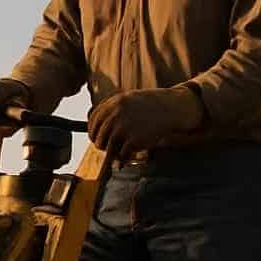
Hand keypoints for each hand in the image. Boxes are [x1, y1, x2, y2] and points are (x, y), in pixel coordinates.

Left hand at [88, 87, 205, 154]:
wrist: (171, 107)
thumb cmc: (148, 106)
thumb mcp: (128, 100)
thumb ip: (111, 109)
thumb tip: (90, 121)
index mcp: (113, 103)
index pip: (93, 122)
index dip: (93, 132)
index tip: (95, 138)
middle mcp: (115, 115)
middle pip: (98, 137)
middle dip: (101, 145)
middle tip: (106, 149)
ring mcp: (124, 127)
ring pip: (108, 149)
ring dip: (111, 155)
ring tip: (116, 157)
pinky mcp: (133, 139)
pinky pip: (121, 155)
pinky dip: (122, 160)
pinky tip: (124, 160)